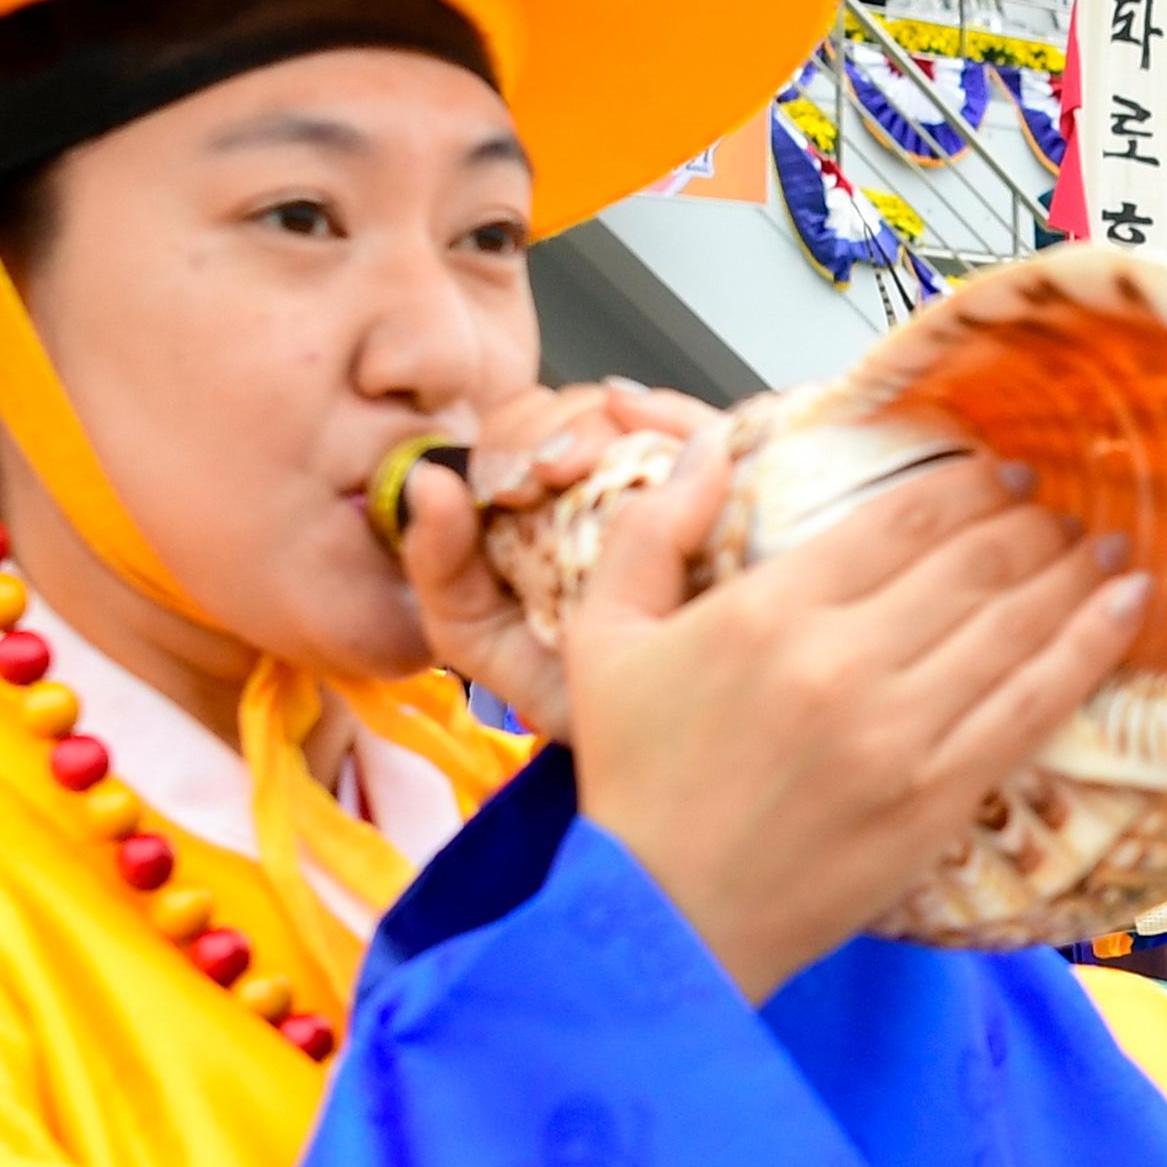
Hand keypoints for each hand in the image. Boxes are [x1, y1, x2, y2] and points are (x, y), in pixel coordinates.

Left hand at [395, 380, 717, 740]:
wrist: (656, 755)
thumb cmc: (578, 695)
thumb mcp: (483, 636)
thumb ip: (440, 567)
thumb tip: (428, 482)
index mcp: (546, 503)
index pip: (525, 430)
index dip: (512, 440)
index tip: (505, 486)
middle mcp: (611, 484)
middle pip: (583, 411)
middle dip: (554, 430)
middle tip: (544, 477)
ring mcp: (677, 484)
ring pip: (641, 413)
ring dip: (606, 424)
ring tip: (582, 466)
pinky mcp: (738, 493)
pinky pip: (714, 430)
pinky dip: (676, 415)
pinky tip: (648, 426)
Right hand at [559, 447, 1152, 1000]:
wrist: (662, 923)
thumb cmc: (637, 783)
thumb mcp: (606, 638)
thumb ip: (656, 526)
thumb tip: (710, 439)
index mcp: (770, 612)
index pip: (902, 518)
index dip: (970, 485)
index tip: (1005, 472)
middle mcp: (845, 664)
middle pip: (974, 562)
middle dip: (1034, 524)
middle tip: (1063, 507)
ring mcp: (902, 735)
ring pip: (1018, 624)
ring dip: (1076, 573)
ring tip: (1110, 547)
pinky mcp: (941, 798)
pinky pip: (1035, 705)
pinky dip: (1092, 648)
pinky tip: (1130, 607)